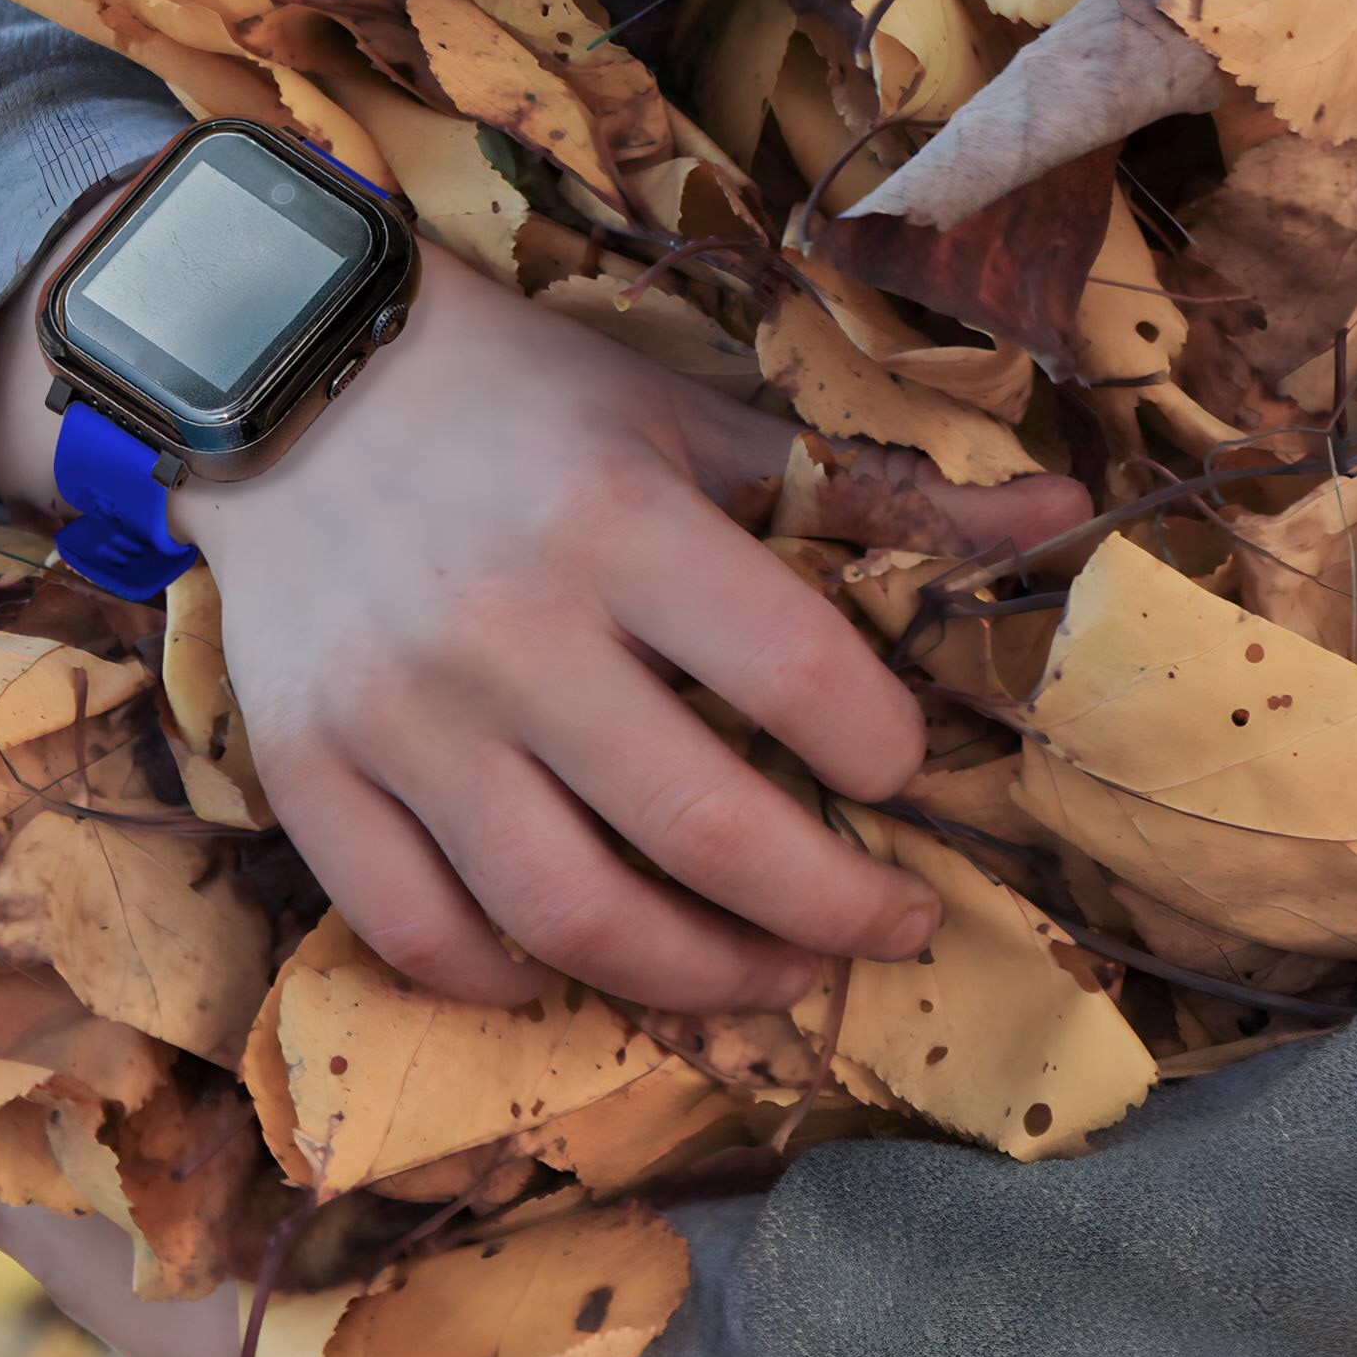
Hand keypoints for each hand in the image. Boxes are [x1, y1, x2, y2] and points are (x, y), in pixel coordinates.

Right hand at [0, 229, 1084, 1010]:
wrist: (289, 374)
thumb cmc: (526, 402)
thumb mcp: (703, 422)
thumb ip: (881, 492)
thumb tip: (1067, 514)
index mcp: (619, 520)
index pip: (796, 673)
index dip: (882, 747)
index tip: (902, 768)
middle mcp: (505, 627)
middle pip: (701, 832)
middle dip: (830, 908)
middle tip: (891, 923)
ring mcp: (397, 716)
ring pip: (566, 917)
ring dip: (699, 975)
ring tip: (774, 973)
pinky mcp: (308, 772)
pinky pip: (419, 934)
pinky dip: (513, 981)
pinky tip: (588, 966)